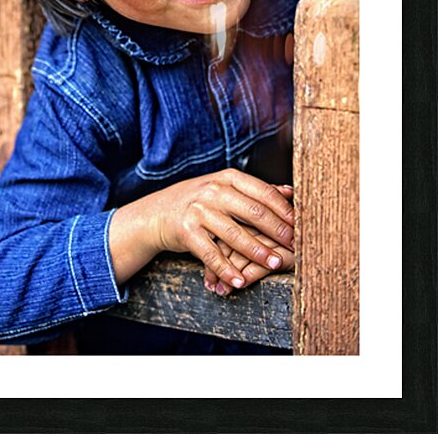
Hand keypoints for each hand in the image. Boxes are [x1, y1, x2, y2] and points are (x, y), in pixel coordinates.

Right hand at [149, 171, 293, 290]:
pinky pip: (211, 253)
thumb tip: (291, 193)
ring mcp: (199, 210)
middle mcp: (213, 191)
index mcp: (227, 178)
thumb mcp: (225, 188)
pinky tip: (240, 281)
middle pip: (253, 211)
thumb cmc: (199, 201)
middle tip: (296, 246)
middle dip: (277, 231)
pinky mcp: (187, 231)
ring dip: (257, 251)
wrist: (157, 212)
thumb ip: (256, 191)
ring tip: (275, 264)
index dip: (284, 210)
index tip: (301, 225)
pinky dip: (227, 269)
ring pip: (235, 233)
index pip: (263, 192)